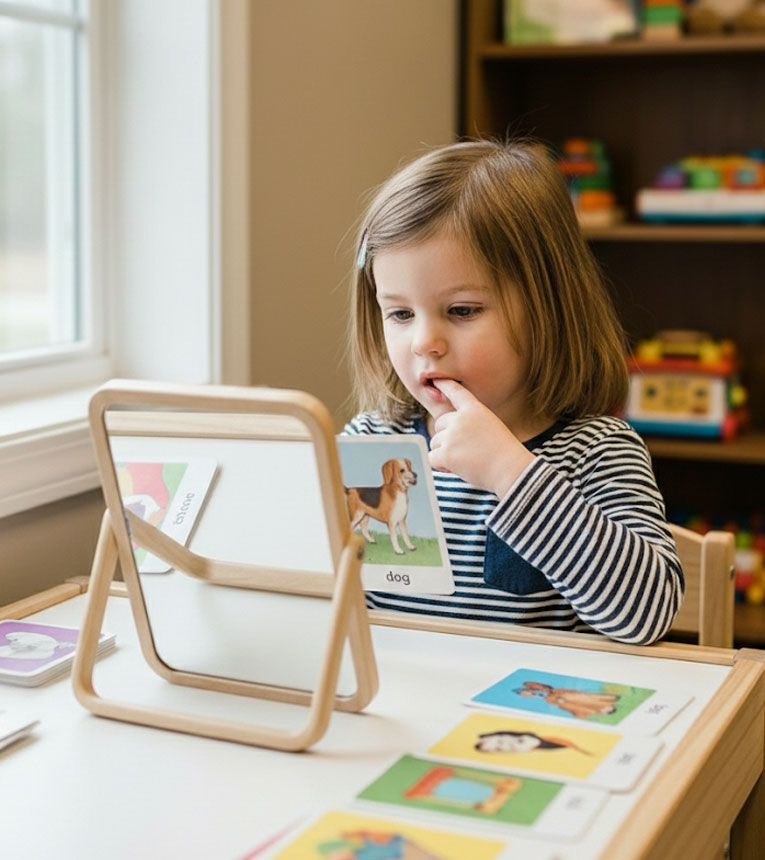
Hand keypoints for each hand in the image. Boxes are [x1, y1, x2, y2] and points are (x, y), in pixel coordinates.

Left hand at [429, 379, 533, 496]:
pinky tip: (458, 468)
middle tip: (465, 450)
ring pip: (435, 442)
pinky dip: (442, 465)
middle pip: (439, 424)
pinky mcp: (446, 453)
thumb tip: (446, 435)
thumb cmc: (504, 454)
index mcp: (475, 410)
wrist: (510, 469)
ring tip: (466, 460)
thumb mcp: (491, 428)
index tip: (437, 379)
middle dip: (446, 437)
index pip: (457, 392)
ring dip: (445, 453)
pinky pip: (432, 458)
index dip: (445, 385)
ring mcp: (452, 435)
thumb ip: (470, 425)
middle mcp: (460, 419)